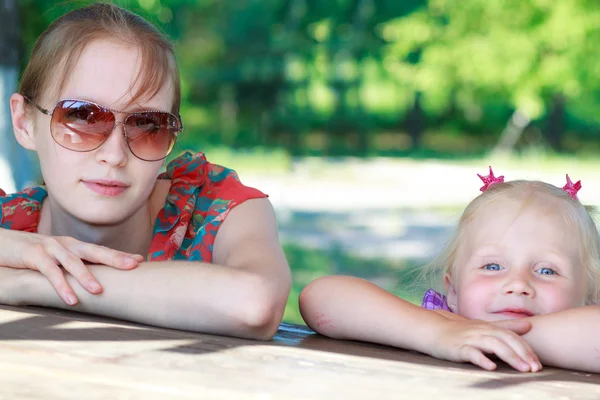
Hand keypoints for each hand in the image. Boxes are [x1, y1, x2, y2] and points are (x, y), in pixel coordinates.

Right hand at [0, 229, 143, 304]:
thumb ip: (72, 267)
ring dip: (86, 276)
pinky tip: (70, 298)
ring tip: (99, 291)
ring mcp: (50, 248)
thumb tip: (94, 282)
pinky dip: (60, 285)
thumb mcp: (55, 260)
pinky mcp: (33, 255)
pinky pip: (50, 271)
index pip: (101, 250)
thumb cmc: (31, 255)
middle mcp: (66, 245)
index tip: (141, 260)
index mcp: (73, 246)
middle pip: (94, 251)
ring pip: (73, 261)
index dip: (120, 254)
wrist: (1, 243)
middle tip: (134, 266)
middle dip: (115, 258)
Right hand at [431, 318, 541, 371]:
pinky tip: (491, 367)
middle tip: (535, 368)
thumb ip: (507, 326)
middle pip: (506, 340)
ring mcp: (470, 339)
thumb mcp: (485, 327)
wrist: (434, 329)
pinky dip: (482, 359)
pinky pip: (471, 352)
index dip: (526, 349)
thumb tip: (529, 325)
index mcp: (489, 327)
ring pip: (493, 345)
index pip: (512, 336)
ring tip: (522, 369)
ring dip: (509, 357)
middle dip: (522, 354)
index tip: (538, 363)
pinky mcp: (458, 348)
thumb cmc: (461, 331)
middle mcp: (482, 331)